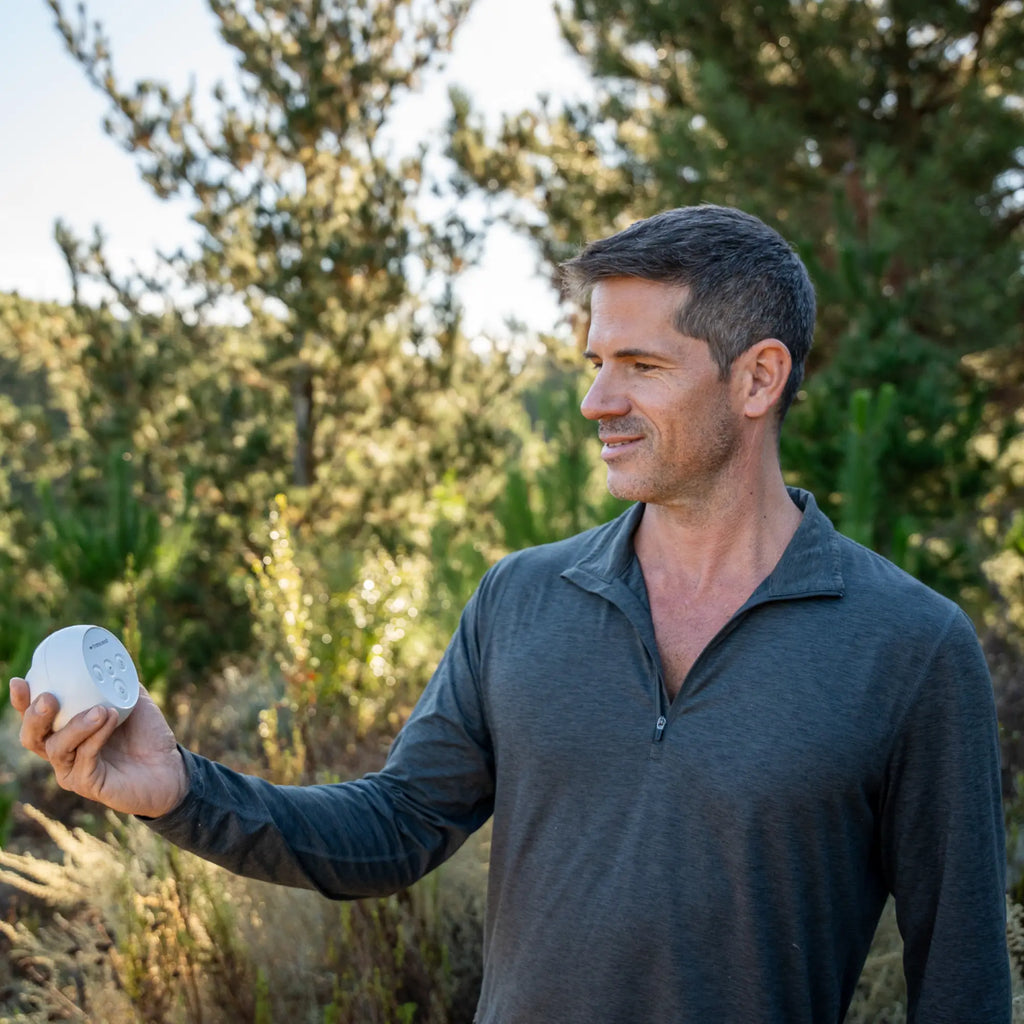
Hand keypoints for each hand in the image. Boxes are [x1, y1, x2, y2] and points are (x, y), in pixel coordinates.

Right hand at [11, 677, 188, 817]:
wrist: (171, 768)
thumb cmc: (148, 736)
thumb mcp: (133, 701)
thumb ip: (118, 682)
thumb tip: (109, 658)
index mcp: (68, 731)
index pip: (36, 718)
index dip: (22, 702)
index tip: (19, 681)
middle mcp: (64, 752)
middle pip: (32, 737)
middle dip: (34, 716)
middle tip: (49, 698)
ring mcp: (73, 770)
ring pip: (56, 748)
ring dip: (75, 725)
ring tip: (99, 709)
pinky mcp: (88, 784)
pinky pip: (85, 757)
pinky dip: (96, 736)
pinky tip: (109, 719)